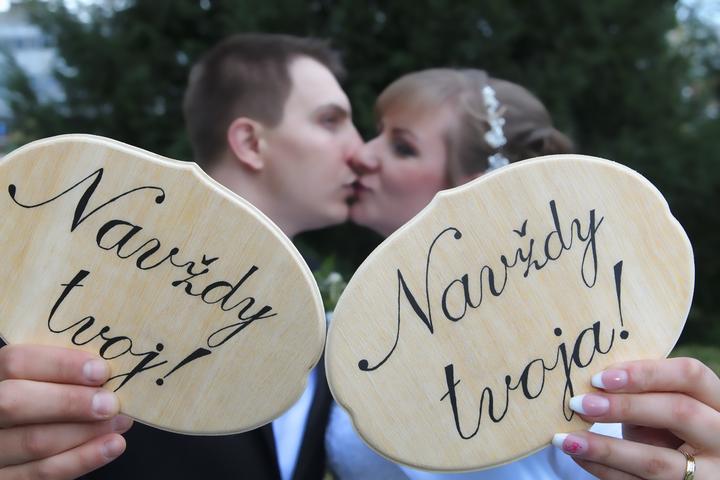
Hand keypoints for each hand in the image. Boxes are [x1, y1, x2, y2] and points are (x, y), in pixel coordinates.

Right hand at [0, 344, 132, 478]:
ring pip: (34, 441)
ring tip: (120, 422)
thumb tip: (105, 370)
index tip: (100, 371)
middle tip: (111, 403)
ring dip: (86, 432)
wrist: (21, 432)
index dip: (60, 365)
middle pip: (16, 403)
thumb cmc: (40, 399)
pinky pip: (41, 473)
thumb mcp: (38, 380)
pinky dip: (82, 459)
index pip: (16, 362)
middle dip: (70, 402)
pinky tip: (111, 446)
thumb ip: (60, 374)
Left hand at [553, 357, 719, 478]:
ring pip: (656, 461)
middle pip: (678, 412)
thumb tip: (588, 380)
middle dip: (624, 406)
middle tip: (579, 404)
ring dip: (604, 449)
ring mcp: (709, 473)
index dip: (644, 372)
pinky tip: (578, 455)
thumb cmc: (667, 426)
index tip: (599, 377)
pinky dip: (604, 469)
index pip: (690, 375)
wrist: (686, 468)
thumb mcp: (663, 404)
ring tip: (565, 439)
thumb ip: (641, 390)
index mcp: (717, 401)